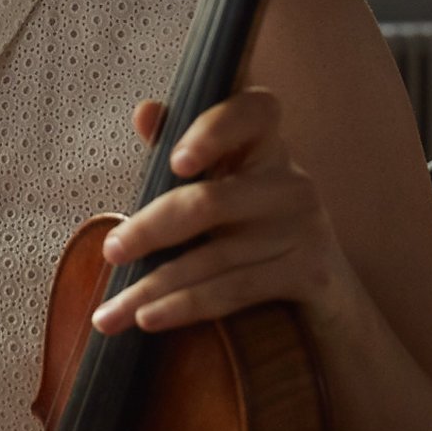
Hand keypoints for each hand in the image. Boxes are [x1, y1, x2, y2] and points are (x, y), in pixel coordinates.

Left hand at [89, 89, 369, 338]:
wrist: (322, 285)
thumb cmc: (249, 221)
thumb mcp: (219, 179)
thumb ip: (179, 145)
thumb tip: (145, 111)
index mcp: (264, 144)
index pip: (253, 111)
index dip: (213, 131)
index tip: (176, 162)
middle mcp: (290, 180)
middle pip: (211, 201)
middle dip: (151, 230)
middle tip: (110, 252)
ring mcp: (303, 227)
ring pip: (213, 257)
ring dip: (152, 288)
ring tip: (109, 314)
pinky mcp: (308, 273)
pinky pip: (233, 290)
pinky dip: (185, 307)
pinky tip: (149, 319)